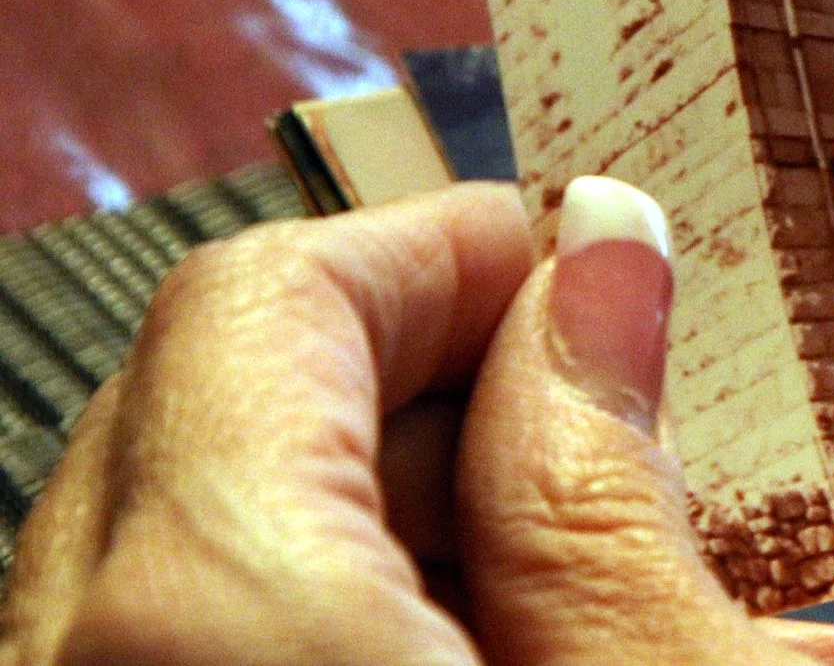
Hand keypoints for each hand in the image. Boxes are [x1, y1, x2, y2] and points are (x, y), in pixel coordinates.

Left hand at [0, 180, 833, 665]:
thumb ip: (605, 484)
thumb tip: (603, 258)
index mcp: (207, 619)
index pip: (268, 300)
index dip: (447, 248)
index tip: (592, 269)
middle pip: (210, 414)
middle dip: (433, 392)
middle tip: (615, 430)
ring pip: (190, 554)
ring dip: (393, 528)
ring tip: (585, 590)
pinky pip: (177, 658)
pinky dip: (327, 627)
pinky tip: (489, 659)